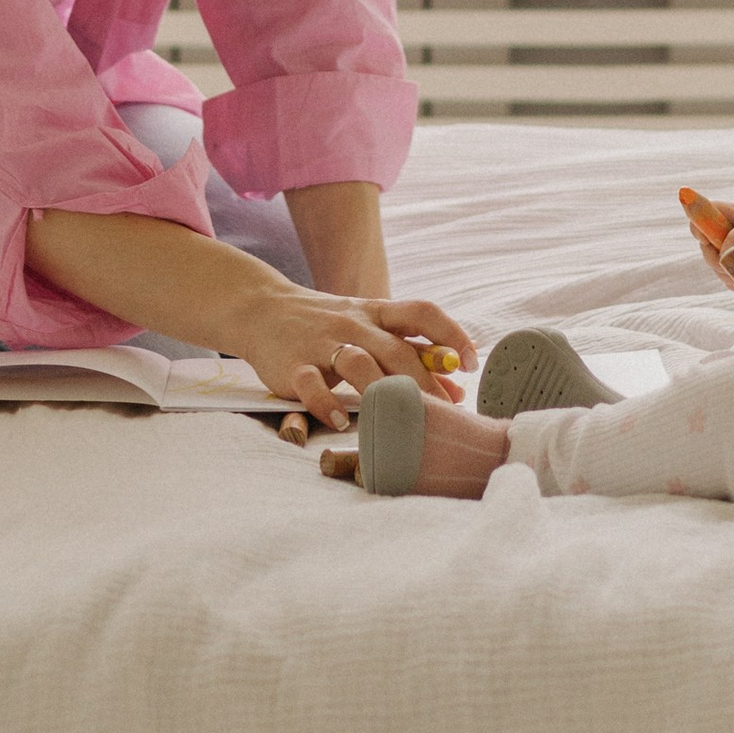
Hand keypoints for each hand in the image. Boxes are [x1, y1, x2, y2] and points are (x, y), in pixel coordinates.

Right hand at [232, 285, 474, 426]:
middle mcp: (353, 324)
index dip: (451, 334)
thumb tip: (457, 388)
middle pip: (396, 349)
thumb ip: (410, 354)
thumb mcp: (369, 330)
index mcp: (376, 313)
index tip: (471, 363)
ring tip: (398, 419)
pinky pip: (311, 384)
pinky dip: (327, 405)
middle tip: (444, 413)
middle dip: (424, 382)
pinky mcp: (292, 364)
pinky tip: (342, 423)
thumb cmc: (327, 324)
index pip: (422, 312)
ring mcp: (321, 343)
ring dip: (380, 391)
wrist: (262, 308)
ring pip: (357, 362)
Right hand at [691, 202, 733, 287]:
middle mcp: (728, 234)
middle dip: (718, 255)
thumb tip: (721, 257)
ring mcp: (733, 256)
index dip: (699, 222)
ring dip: (733, 271)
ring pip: (716, 268)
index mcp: (731, 215)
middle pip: (705, 246)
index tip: (706, 236)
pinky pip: (729, 282)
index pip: (702, 214)